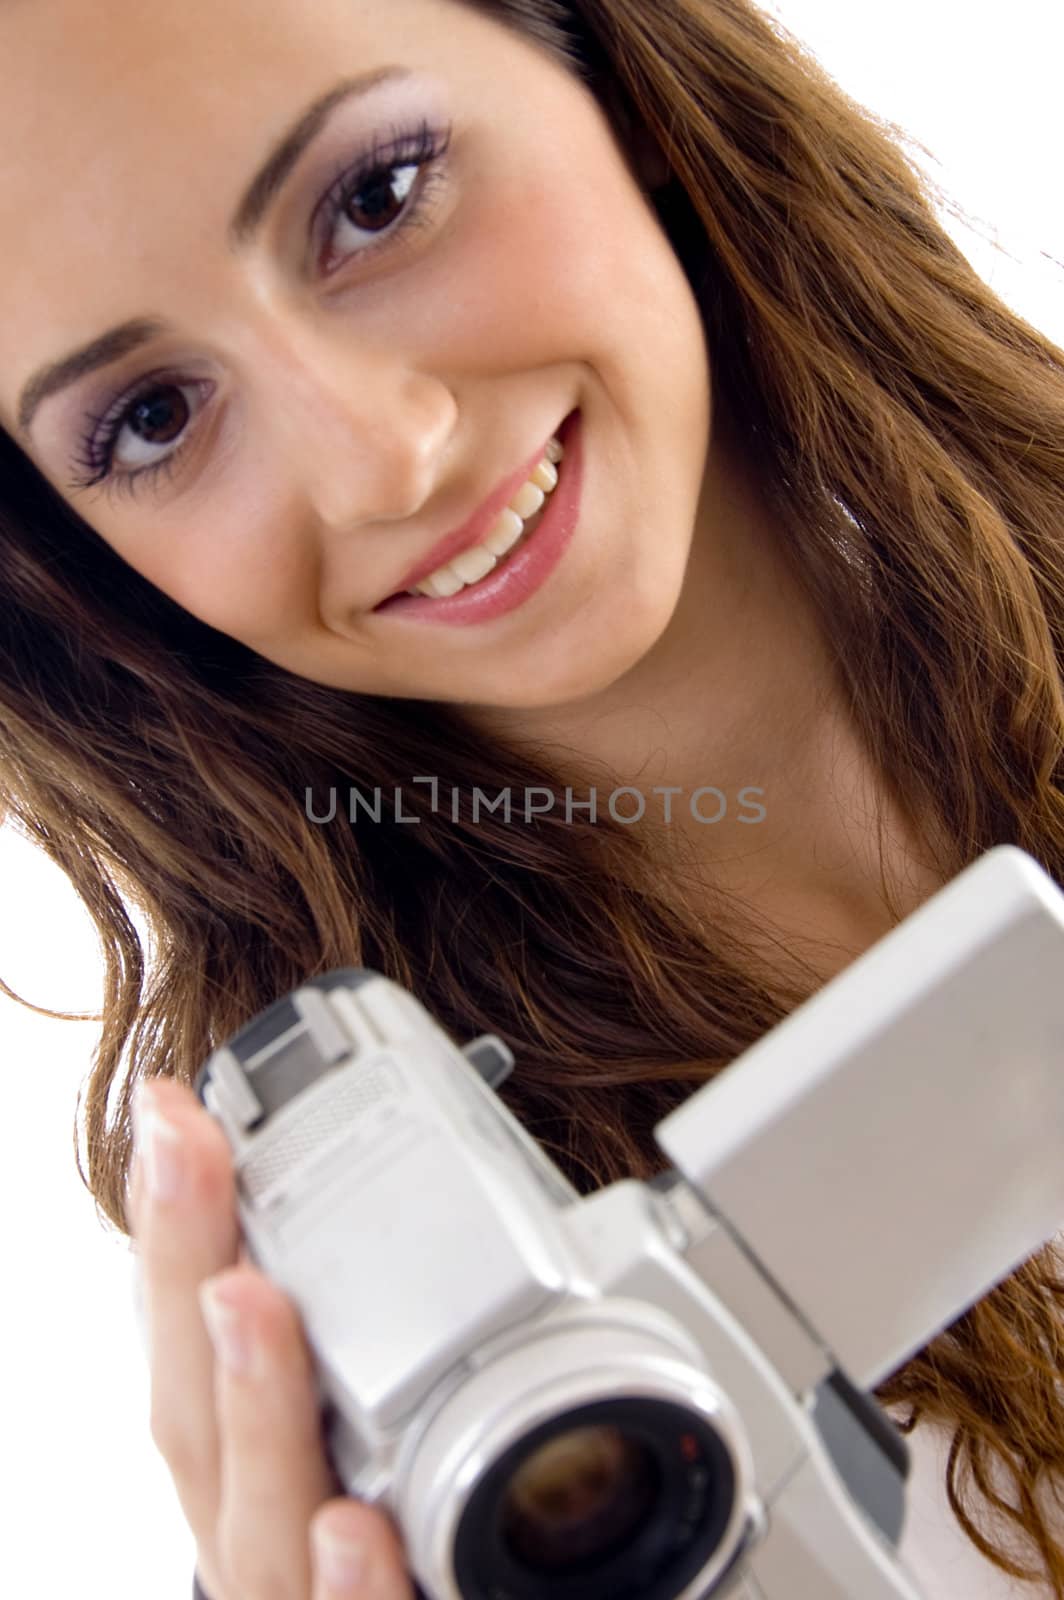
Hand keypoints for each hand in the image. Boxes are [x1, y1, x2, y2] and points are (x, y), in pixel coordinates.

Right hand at [128, 1074, 416, 1599]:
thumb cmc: (383, 1546)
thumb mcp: (361, 1425)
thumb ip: (357, 1323)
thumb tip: (399, 1148)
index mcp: (244, 1460)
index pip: (187, 1336)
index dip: (170, 1227)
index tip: (174, 1109)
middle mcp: (252, 1527)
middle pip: (196, 1416)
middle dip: (184, 1275)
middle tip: (192, 1155)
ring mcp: (300, 1595)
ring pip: (258, 1519)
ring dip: (252, 1406)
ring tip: (248, 1301)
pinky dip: (350, 1585)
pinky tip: (353, 1528)